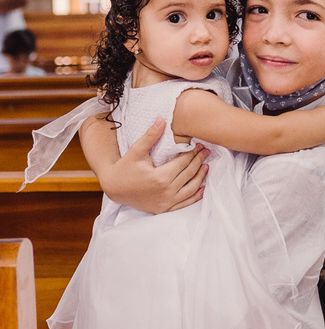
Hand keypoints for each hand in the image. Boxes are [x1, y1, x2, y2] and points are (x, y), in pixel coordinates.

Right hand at [82, 115, 208, 213]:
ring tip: (206, 166)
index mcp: (160, 177)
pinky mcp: (164, 209)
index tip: (199, 144)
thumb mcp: (136, 151)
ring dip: (201, 177)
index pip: (183, 162)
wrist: (113, 188)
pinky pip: (185, 204)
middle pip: (189, 174)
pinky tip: (202, 188)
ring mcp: (166, 202)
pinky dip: (195, 196)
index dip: (192, 152)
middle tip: (206, 151)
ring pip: (191, 189)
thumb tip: (162, 119)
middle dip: (199, 161)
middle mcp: (165, 192)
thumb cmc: (124, 168)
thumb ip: (151, 136)